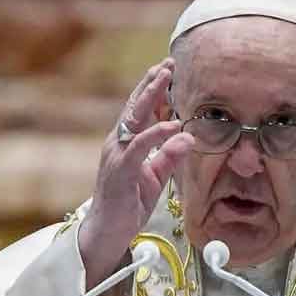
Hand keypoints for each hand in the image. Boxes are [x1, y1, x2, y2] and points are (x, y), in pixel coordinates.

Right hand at [79, 58, 193, 289]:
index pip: (140, 111)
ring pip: (134, 118)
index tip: (168, 71)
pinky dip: (156, 133)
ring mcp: (117, 154)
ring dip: (151, 96)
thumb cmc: (128, 204)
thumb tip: (188, 137)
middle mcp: (118, 143)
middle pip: (135, 106)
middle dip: (152, 84)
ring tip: (167, 77)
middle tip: (168, 63)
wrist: (107, 232)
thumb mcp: (155, 177)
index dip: (153, 90)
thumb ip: (169, 156)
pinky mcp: (120, 169)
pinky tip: (172, 124)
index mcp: (126, 143)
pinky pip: (139, 146)